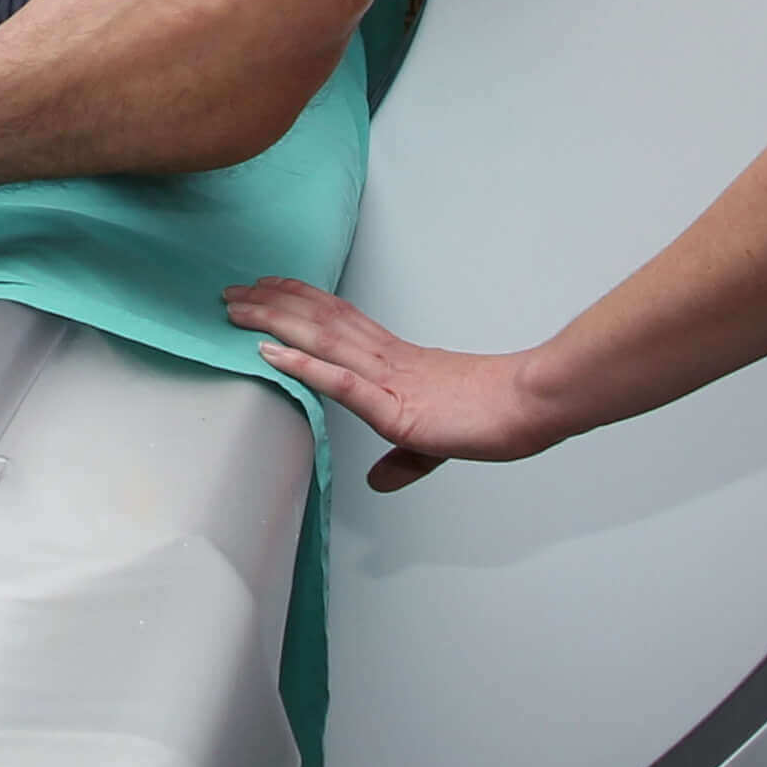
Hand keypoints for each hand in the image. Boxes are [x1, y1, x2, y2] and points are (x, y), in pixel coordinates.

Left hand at [221, 278, 570, 488]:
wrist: (534, 406)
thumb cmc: (499, 414)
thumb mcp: (438, 443)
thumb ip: (405, 461)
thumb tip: (379, 480)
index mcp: (399, 362)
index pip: (339, 322)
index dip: (300, 303)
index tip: (267, 287)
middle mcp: (388, 362)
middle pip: (320, 323)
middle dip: (273, 305)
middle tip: (231, 290)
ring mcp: (390, 382)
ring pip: (323, 342)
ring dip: (276, 325)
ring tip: (239, 310)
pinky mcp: (398, 409)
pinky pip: (344, 383)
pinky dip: (305, 367)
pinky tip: (273, 355)